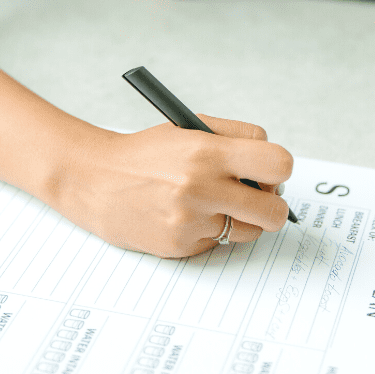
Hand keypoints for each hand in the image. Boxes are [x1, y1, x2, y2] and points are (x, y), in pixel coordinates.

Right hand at [52, 114, 292, 257]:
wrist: (95, 181)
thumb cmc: (144, 153)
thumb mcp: (188, 127)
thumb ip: (235, 137)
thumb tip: (274, 166)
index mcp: (206, 151)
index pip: (277, 164)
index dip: (279, 170)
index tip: (268, 173)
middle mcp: (201, 188)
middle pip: (274, 211)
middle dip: (271, 204)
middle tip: (255, 197)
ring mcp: (190, 221)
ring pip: (250, 232)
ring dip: (240, 219)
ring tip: (213, 204)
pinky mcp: (180, 246)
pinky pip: (217, 243)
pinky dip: (209, 231)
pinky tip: (185, 216)